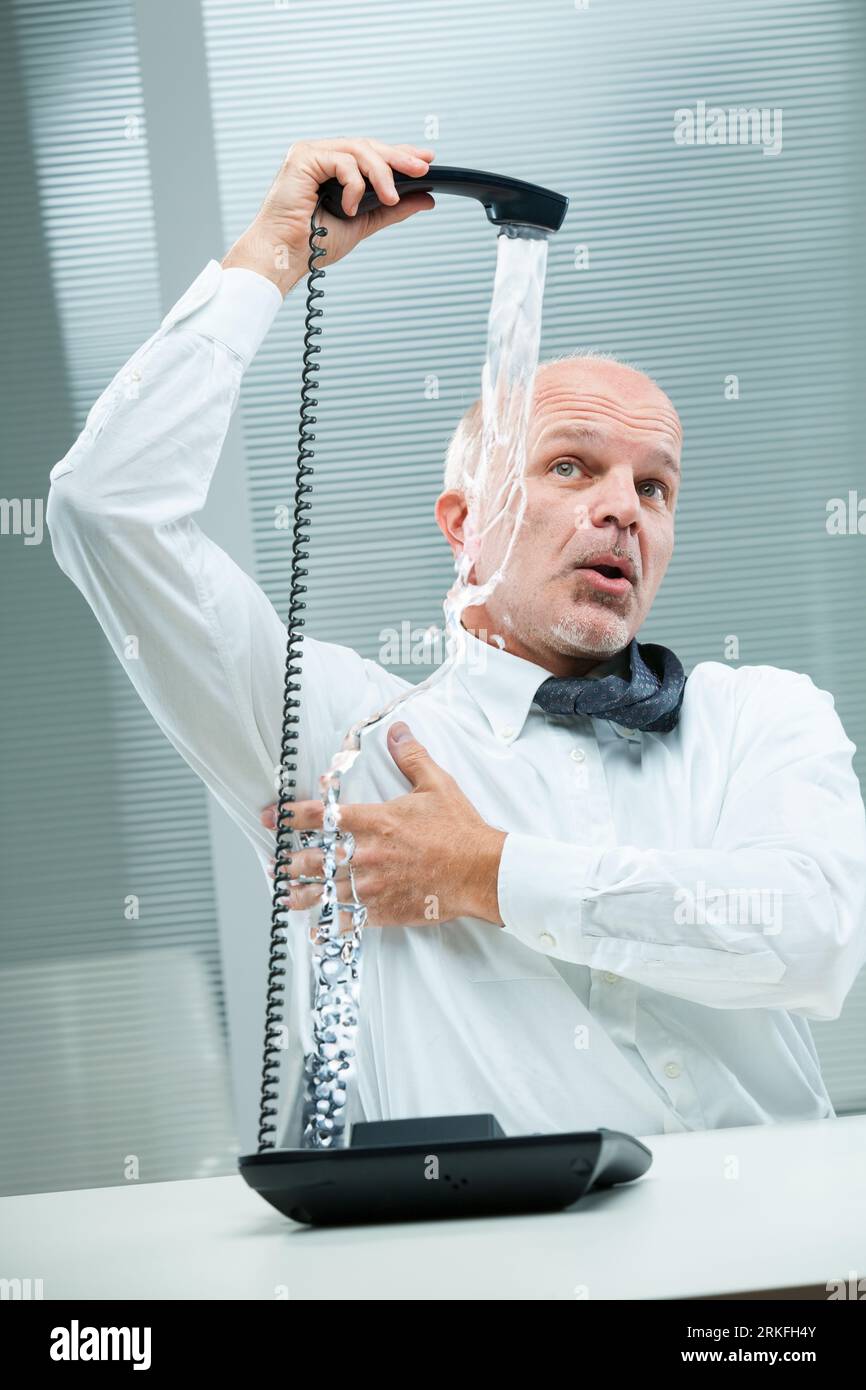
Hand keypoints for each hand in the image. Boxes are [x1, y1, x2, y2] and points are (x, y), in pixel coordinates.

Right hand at [222, 136, 436, 296]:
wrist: (285, 256)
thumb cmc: (312, 243)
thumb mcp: (362, 223)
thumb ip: (391, 209)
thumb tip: (425, 198)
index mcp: (333, 169)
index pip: (371, 154)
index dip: (399, 154)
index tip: (426, 160)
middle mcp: (322, 156)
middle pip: (368, 146)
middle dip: (398, 157)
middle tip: (422, 168)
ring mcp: (312, 154)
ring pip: (359, 150)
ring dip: (382, 173)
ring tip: (391, 197)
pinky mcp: (303, 157)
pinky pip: (342, 161)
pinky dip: (353, 185)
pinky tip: (350, 207)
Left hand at [261, 721, 506, 927]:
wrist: (481, 872)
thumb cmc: (460, 830)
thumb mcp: (437, 785)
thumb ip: (412, 757)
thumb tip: (398, 731)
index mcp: (376, 821)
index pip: (323, 816)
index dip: (292, 815)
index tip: (273, 816)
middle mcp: (368, 854)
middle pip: (315, 859)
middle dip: (290, 861)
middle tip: (275, 863)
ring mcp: (374, 885)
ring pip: (325, 892)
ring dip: (301, 894)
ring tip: (284, 893)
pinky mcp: (385, 910)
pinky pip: (349, 920)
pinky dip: (329, 925)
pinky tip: (316, 929)